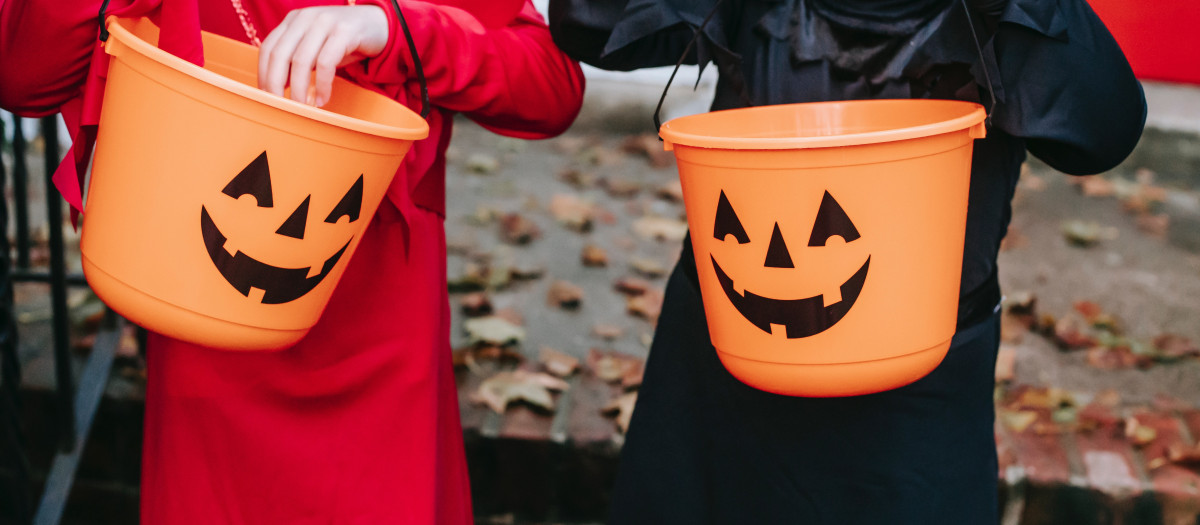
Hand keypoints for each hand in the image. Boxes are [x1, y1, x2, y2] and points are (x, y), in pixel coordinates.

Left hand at [258, 5, 388, 106]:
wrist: (380, 25)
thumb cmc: (345, 41)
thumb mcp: (317, 46)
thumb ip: (298, 60)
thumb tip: (278, 87)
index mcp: (294, 20)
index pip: (268, 47)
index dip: (264, 74)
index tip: (267, 96)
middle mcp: (306, 17)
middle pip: (280, 54)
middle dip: (276, 85)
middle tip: (280, 107)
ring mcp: (324, 22)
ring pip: (301, 60)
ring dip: (299, 89)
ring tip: (302, 107)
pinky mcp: (344, 32)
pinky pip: (326, 63)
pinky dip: (323, 85)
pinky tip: (323, 99)